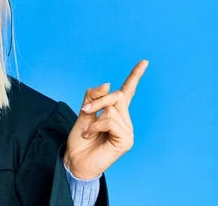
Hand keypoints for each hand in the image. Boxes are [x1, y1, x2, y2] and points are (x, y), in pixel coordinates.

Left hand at [63, 60, 147, 179]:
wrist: (75, 159)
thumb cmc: (80, 139)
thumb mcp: (84, 112)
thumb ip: (93, 97)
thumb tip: (109, 84)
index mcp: (115, 112)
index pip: (128, 91)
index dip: (135, 76)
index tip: (144, 61)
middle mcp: (124, 119)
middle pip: (117, 95)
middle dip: (98, 101)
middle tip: (84, 112)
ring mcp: (127, 130)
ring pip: (112, 108)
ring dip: (94, 116)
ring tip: (88, 130)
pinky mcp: (126, 140)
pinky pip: (110, 121)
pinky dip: (96, 125)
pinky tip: (91, 134)